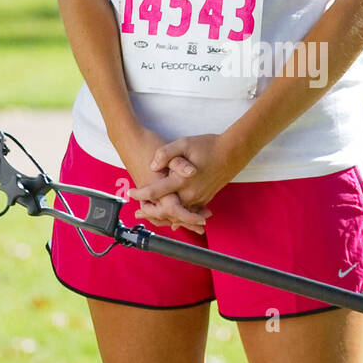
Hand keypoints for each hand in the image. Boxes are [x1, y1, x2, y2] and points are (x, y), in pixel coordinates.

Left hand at [126, 134, 240, 214]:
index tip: (130, 193)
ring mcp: (199, 198)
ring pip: (178, 214)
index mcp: (181, 180)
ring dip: (163, 216)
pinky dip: (178, 216)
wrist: (232, 153)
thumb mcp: (183, 143)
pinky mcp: (205, 199)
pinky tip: (173, 219)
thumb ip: (165, 153)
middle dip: (150, 212)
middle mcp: (190, 194)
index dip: (140, 193)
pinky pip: (189, 212)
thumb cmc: (207, 146)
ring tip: (150, 217)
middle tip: (137, 213)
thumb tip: (152, 166)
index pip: (155, 191)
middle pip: (165, 210)